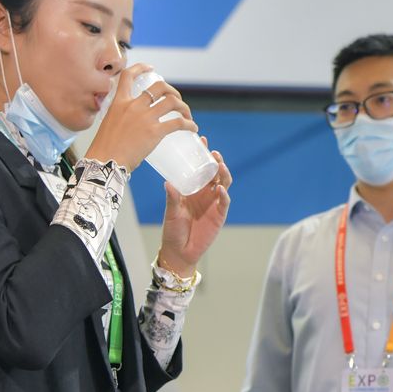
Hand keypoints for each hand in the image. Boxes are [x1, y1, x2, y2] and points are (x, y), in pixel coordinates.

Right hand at [85, 63, 195, 170]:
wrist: (104, 162)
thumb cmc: (105, 149)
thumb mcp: (108, 124)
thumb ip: (120, 118)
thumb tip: (131, 124)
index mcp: (119, 102)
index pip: (127, 76)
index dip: (141, 68)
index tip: (151, 68)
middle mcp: (133, 106)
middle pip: (159, 87)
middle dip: (173, 91)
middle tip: (177, 100)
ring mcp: (145, 118)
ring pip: (172, 102)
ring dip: (184, 107)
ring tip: (188, 116)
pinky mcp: (155, 132)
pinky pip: (178, 122)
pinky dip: (189, 124)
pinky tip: (193, 128)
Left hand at [157, 140, 231, 273]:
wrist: (179, 251)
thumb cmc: (173, 230)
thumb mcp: (171, 212)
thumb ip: (172, 198)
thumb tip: (168, 182)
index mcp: (193, 189)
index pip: (201, 167)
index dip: (202, 154)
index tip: (201, 140)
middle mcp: (205, 193)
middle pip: (216, 172)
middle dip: (216, 161)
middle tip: (212, 152)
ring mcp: (214, 203)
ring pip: (223, 183)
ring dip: (222, 173)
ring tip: (218, 165)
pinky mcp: (219, 215)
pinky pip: (224, 201)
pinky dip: (224, 194)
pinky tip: (220, 189)